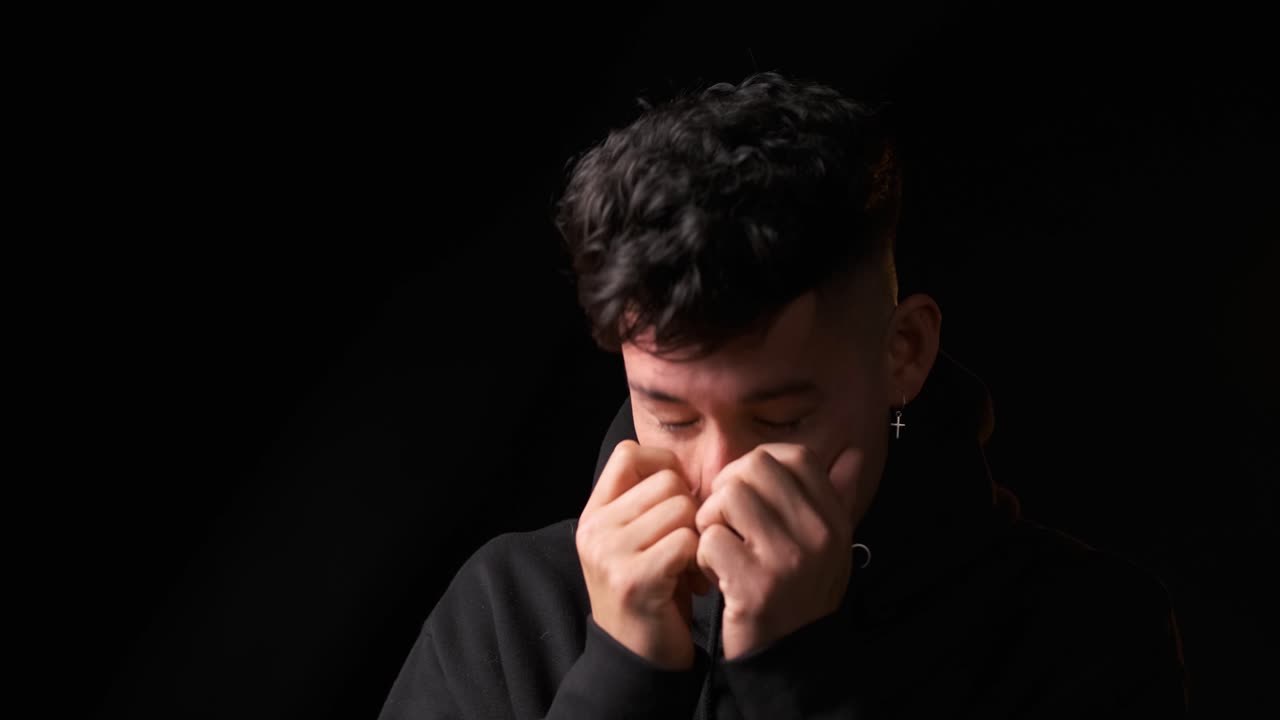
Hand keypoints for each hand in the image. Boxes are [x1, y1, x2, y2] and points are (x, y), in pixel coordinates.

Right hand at [575, 440, 712, 669]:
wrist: (638, 662)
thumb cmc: (651, 595)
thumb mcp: (636, 542)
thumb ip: (647, 504)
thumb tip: (683, 467)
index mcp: (593, 515)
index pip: (629, 453)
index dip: (664, 466)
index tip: (679, 500)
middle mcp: (595, 530)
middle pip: (666, 481)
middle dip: (690, 509)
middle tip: (688, 547)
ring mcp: (610, 554)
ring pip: (681, 508)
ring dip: (697, 536)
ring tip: (690, 567)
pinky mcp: (634, 579)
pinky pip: (686, 541)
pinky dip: (699, 561)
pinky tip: (693, 584)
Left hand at [694, 443, 861, 658]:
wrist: (791, 660)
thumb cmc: (800, 594)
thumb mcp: (829, 546)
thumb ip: (836, 497)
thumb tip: (852, 452)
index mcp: (834, 520)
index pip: (794, 456)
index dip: (760, 465)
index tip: (749, 495)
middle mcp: (818, 535)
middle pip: (754, 467)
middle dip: (728, 489)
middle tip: (726, 522)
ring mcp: (787, 560)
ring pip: (727, 497)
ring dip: (711, 521)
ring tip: (721, 548)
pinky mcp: (754, 586)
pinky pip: (710, 539)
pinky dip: (704, 556)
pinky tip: (717, 575)